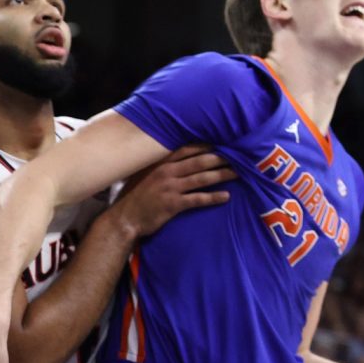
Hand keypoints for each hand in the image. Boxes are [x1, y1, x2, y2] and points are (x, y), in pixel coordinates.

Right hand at [108, 146, 234, 239]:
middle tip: (240, 155)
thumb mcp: (144, 174)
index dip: (209, 145)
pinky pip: (198, 199)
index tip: (226, 142)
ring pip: (202, 178)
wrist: (122, 219)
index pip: (190, 149)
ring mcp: (170, 188)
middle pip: (201, 161)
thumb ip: (161, 164)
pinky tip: (226, 196)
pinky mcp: (172, 204)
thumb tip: (180, 155)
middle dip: (221, 157)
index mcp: (162, 162)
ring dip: (222, 175)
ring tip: (239, 173)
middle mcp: (167, 172)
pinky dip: (213, 197)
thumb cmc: (134, 196)